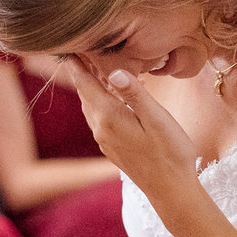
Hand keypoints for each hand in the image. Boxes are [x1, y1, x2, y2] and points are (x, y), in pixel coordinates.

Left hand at [68, 59, 198, 196]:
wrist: (171, 191)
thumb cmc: (171, 153)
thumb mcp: (157, 119)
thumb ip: (135, 94)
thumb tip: (113, 71)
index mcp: (109, 117)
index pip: (85, 84)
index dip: (75, 63)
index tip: (66, 45)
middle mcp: (100, 128)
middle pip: (84, 94)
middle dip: (81, 72)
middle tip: (78, 49)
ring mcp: (104, 140)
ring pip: (90, 107)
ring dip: (89, 87)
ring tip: (90, 67)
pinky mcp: (112, 147)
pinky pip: (98, 118)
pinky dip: (98, 102)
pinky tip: (109, 96)